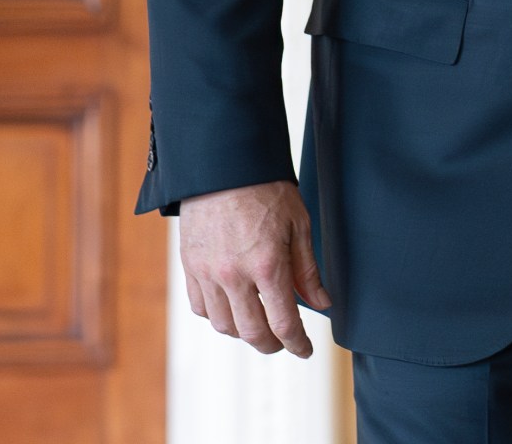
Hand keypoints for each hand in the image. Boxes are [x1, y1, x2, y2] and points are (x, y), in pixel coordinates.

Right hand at [178, 180, 330, 357]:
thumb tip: (322, 302)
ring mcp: (207, 273)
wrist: (223, 164)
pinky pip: (201, 307)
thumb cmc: (265, 189)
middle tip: (284, 342)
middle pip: (253, 333)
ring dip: (244, 332)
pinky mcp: (189, 267)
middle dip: (273, 345)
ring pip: (224, 325)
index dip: (298, 344)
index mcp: (267, 265)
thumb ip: (308, 270)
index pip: (284, 322)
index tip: (305, 349)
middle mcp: (234, 276)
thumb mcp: (298, 224)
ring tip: (259, 323)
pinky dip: (218, 316)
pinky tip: (232, 307)